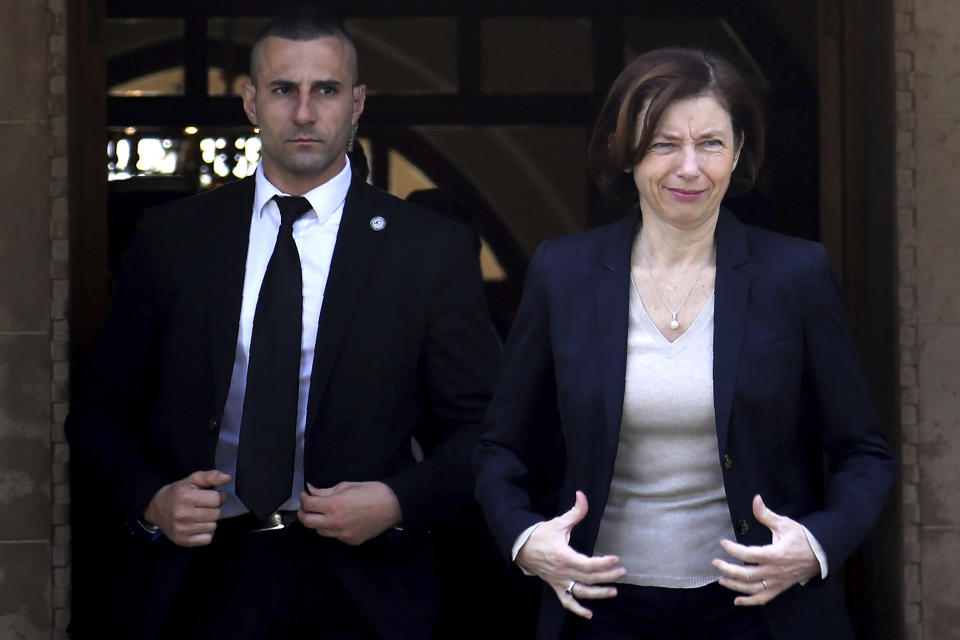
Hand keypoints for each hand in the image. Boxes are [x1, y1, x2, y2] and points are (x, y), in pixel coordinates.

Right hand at [143, 470, 229, 546]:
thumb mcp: (193, 479)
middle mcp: (183, 514)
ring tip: (200, 515)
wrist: (158, 508)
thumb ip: (212, 476)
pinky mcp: (183, 541)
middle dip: (214, 509)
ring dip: (210, 521)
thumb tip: (227, 478)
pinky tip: (198, 526)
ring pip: (213, 527)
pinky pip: (207, 539)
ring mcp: (182, 529)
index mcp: (186, 497)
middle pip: (216, 514)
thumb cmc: (179, 492)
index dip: (218, 496)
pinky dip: (206, 533)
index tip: (212, 496)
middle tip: (205, 506)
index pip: (216, 499)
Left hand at [298, 481, 401, 545]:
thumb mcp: (347, 486)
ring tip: (324, 514)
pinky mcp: (350, 541)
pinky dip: (333, 528)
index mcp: (333, 505)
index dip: (303, 498)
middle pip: (308, 522)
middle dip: (304, 513)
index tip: (305, 495)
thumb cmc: (372, 491)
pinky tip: (340, 520)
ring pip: (320, 531)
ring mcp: (342, 535)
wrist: (393, 505)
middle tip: (307, 507)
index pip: (308, 505)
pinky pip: (335, 536)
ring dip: (318, 522)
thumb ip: (326, 491)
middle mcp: (335, 523)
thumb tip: (311, 491)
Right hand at [517, 491, 624, 618]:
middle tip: (622, 572)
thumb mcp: (559, 522)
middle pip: (588, 578)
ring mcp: (559, 581)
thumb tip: (582, 495)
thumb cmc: (541, 535)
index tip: (615, 559)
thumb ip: (575, 512)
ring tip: (614, 591)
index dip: (603, 563)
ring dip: (598, 594)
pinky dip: (577, 609)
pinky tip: (588, 614)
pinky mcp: (556, 586)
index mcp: (563, 556)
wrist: (522, 547)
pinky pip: (566, 601)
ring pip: (580, 592)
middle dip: (607, 576)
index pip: (587, 564)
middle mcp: (562, 571)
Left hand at [712, 494, 819, 604]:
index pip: (749, 555)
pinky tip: (737, 601)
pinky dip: (750, 602)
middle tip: (715, 562)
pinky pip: (763, 599)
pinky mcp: (780, 588)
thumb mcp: (784, 523)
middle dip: (728, 569)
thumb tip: (755, 499)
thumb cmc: (801, 538)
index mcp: (775, 555)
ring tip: (721, 579)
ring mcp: (777, 582)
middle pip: (747, 574)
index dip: (733, 549)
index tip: (723, 543)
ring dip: (735, 585)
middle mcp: (775, 571)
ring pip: (752, 588)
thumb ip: (766, 514)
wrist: (820, 554)